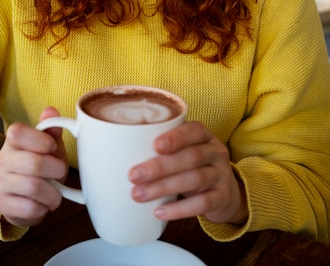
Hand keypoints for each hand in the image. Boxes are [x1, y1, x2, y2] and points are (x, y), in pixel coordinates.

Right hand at [0, 107, 67, 227]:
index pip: (18, 132)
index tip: (52, 147)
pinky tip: (42, 204)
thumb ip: (50, 129)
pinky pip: (29, 208)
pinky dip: (43, 208)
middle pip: (33, 163)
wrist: (22, 196)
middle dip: (56, 170)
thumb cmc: (39, 167)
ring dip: (53, 193)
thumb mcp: (48, 146)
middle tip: (60, 173)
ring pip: (33, 187)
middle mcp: (2, 160)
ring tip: (55, 193)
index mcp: (12, 140)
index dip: (41, 140)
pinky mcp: (2, 205)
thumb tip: (51, 111)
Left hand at [128, 121, 247, 225]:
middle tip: (133, 175)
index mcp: (204, 136)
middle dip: (160, 166)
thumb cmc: (194, 167)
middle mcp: (215, 152)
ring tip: (139, 195)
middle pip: (191, 156)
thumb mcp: (185, 152)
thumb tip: (117, 152)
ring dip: (164, 187)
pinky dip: (179, 209)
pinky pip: (202, 204)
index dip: (175, 137)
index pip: (194, 130)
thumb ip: (163, 149)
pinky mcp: (222, 198)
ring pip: (195, 179)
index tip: (154, 145)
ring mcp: (221, 175)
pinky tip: (160, 212)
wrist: (226, 193)